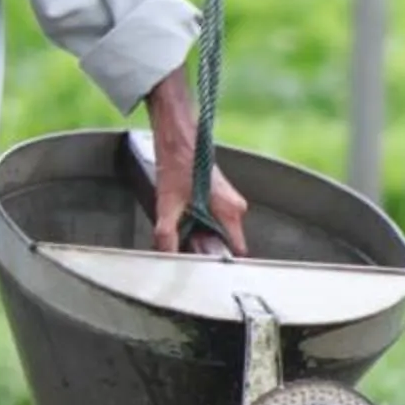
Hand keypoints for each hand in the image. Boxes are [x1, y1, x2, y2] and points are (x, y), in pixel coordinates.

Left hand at [144, 65, 249, 255]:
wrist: (176, 136)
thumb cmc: (177, 162)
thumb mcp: (168, 204)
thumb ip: (167, 236)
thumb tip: (166, 257)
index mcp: (231, 211)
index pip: (237, 251)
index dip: (218, 262)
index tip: (203, 268)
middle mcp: (236, 208)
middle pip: (224, 243)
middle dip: (204, 249)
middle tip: (183, 247)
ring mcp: (229, 203)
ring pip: (216, 232)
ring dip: (199, 237)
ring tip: (180, 231)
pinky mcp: (220, 198)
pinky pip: (212, 222)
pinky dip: (197, 225)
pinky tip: (182, 219)